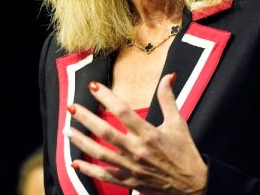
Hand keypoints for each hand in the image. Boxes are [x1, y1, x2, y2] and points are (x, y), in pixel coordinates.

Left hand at [66, 73, 206, 194]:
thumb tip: (168, 76)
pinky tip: (75, 161)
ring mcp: (131, 167)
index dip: (106, 97)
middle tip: (71, 107)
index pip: (123, 112)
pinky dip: (88, 170)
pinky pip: (104, 175)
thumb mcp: (178, 123)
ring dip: (81, 142)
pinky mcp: (129, 180)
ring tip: (67, 130)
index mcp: (149, 134)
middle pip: (106, 132)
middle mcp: (137, 150)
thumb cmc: (185, 152)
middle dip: (86, 118)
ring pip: (100, 154)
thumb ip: (168, 99)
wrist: (192, 186)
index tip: (93, 86)